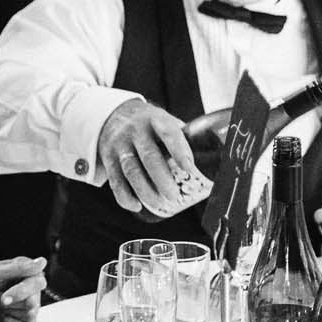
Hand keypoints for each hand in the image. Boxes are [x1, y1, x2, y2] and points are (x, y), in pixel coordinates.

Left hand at [0, 256, 46, 321]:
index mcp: (29, 272)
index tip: (4, 299)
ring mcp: (32, 305)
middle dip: (10, 303)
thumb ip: (19, 268)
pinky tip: (3, 315)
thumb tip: (42, 262)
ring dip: (8, 310)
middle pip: (32, 302)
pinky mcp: (28, 320)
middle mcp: (33, 288)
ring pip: (29, 314)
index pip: (37, 283)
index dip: (20, 292)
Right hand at [95, 98, 198, 214]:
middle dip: (161, 178)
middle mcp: (135, 131)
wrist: (112, 115)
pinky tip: (136, 206)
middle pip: (148, 155)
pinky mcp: (108, 159)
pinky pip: (115, 180)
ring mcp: (119, 145)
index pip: (168, 133)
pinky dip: (124, 196)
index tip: (190, 167)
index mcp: (156, 119)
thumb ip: (183, 138)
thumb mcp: (164, 121)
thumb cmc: (150, 124)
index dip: (179, 150)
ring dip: (144, 190)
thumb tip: (214, 161)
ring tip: (158, 203)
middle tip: (174, 196)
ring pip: (130, 169)